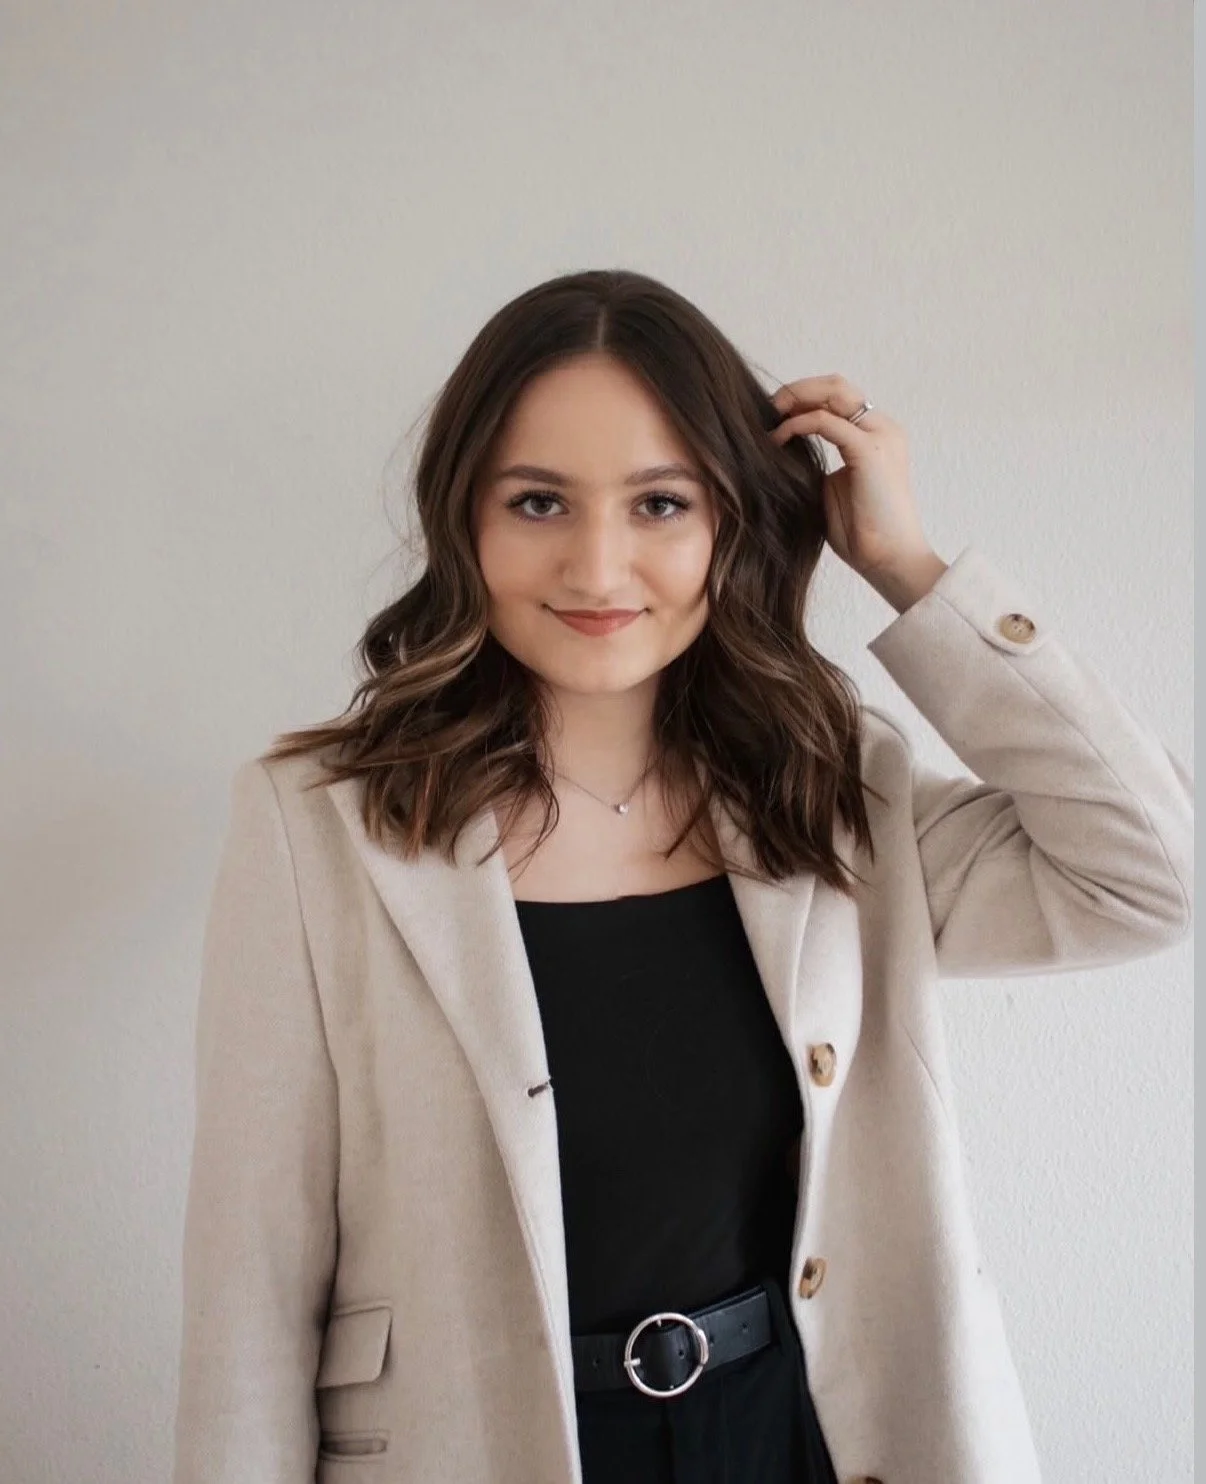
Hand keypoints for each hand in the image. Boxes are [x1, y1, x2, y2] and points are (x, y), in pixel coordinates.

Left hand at [768, 373, 932, 581]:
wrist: (888, 560)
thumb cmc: (861, 534)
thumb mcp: (830, 487)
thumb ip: (816, 462)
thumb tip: (783, 448)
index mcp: (877, 435)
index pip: (839, 397)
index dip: (803, 397)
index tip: (772, 414)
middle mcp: (882, 428)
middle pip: (837, 385)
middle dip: (797, 390)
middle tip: (766, 408)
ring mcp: (880, 436)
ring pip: (835, 391)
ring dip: (797, 398)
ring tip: (769, 417)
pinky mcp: (870, 450)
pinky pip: (826, 421)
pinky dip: (798, 424)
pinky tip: (778, 440)